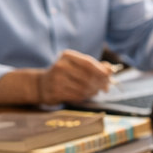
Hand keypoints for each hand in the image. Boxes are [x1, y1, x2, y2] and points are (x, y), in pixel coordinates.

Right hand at [0, 50, 115, 106]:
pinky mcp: (56, 92)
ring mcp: (57, 79)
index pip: (88, 63)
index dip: (101, 71)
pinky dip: (86, 96)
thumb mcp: (76, 65)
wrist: (41, 85)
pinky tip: (87, 95)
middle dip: (100, 82)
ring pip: (84, 87)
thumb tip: (111, 69)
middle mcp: (61, 66)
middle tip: (105, 87)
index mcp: (67, 56)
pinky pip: (77, 95)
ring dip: (94, 90)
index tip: (109, 76)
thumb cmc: (64, 74)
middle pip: (88, 76)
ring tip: (96, 91)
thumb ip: (94, 66)